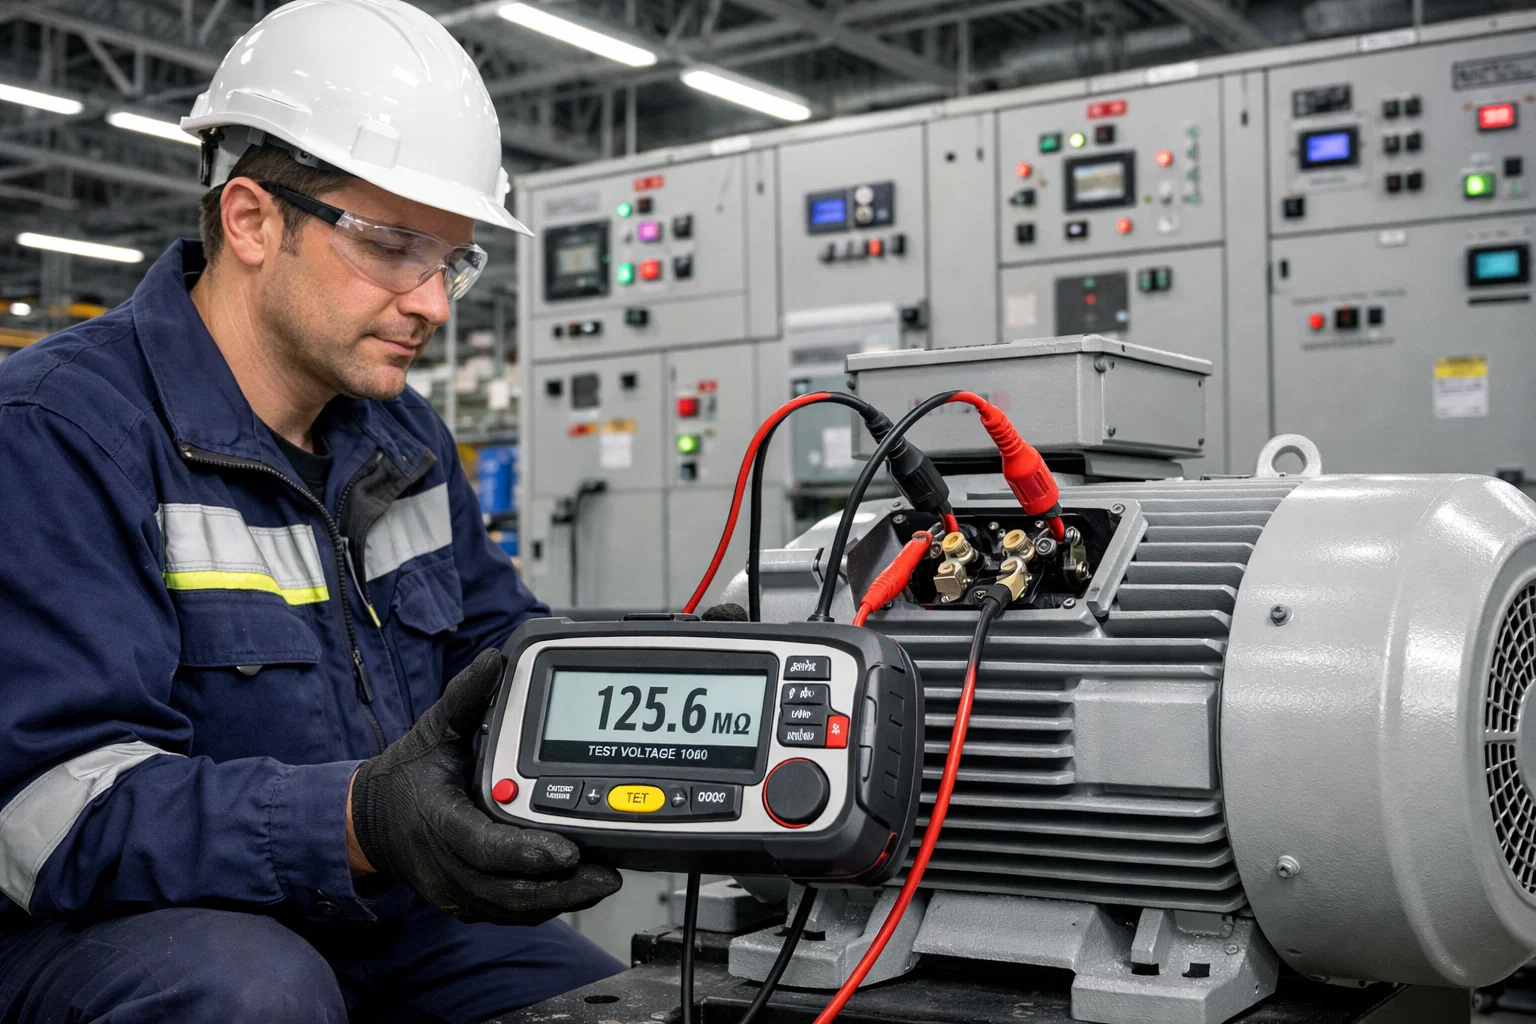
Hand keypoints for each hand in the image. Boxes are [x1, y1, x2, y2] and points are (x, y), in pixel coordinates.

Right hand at [348, 648, 621, 923]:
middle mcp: (446, 865)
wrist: (370, 821)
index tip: (568, 851)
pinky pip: (509, 912)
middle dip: (562, 888)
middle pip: (508, 891)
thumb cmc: (406, 775)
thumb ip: (466, 698)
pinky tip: (578, 892)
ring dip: (560, 901)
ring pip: (512, 908)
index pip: (484, 846)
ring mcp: (456, 891)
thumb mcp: (432, 730)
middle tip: (607, 874)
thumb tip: (495, 661)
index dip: (527, 853)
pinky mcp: (468, 902)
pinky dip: (545, 906)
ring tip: (602, 882)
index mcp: (439, 821)